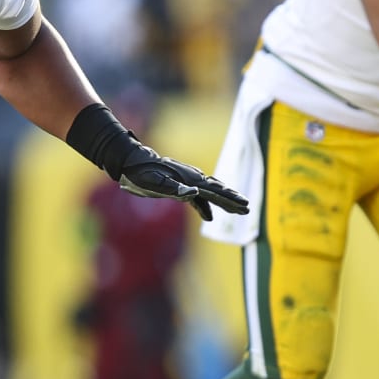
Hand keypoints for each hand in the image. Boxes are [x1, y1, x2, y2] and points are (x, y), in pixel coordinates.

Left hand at [118, 144, 250, 221]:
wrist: (131, 161)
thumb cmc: (141, 172)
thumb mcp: (154, 181)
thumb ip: (174, 188)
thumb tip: (194, 193)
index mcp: (190, 179)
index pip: (215, 191)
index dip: (230, 198)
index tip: (244, 204)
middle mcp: (192, 179)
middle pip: (217, 191)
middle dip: (232, 200)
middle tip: (248, 208)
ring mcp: (187, 182)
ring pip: (210, 193)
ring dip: (223, 202)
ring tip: (237, 209)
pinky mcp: (179, 187)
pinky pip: (198, 198)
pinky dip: (205, 207)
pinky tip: (209, 216)